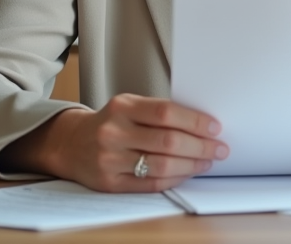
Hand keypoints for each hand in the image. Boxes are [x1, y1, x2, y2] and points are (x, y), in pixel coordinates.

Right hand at [1, 94, 228, 192]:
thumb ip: (158, 112)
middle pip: (168, 141)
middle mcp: (114, 132)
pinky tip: (187, 172)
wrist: (71, 144)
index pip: (166, 113)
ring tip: (208, 161)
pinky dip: (175, 179)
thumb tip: (202, 123)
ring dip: (192, 164)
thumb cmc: (109, 123)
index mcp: (121, 107)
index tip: (215, 127)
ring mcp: (110, 160)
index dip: (195, 121)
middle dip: (201, 146)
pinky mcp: (110, 183)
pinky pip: (151, 184)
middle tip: (219, 147)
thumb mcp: (128, 106)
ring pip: (162, 165)